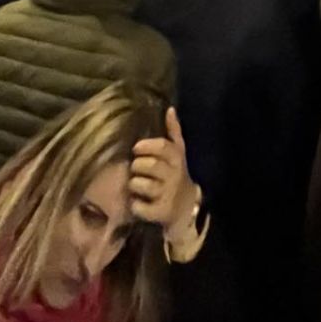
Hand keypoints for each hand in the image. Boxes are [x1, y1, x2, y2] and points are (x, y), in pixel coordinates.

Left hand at [131, 108, 203, 247]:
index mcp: (177, 159)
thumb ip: (173, 131)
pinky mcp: (159, 213)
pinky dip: (134, 204)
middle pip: (148, 165)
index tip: (136, 148)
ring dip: (133, 184)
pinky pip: (139, 206)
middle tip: (135, 168)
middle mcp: (173, 176)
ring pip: (140, 184)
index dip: (146, 146)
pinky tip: (137, 201)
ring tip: (135, 184)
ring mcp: (166, 195)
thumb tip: (170, 108)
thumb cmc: (176, 174)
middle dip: (136, 165)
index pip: (163, 147)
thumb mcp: (178, 153)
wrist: (187, 208)